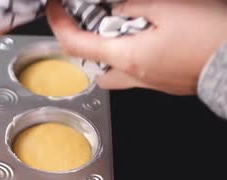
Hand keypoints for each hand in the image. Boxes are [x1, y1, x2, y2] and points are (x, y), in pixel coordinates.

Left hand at [47, 0, 226, 94]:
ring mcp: (152, 83)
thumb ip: (134, 6)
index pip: (75, 44)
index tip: (55, 9)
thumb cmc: (211, 36)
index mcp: (126, 57)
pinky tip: (158, 38)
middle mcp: (135, 76)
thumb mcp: (168, 7)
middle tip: (101, 23)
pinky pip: (143, 73)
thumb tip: (117, 7)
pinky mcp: (169, 84)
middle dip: (91, 47)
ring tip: (134, 29)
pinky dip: (139, 56)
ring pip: (118, 74)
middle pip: (95, 68)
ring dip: (116, 54)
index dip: (58, 24)